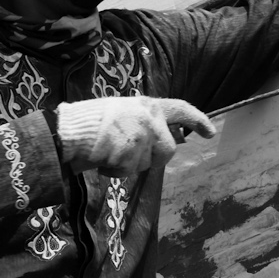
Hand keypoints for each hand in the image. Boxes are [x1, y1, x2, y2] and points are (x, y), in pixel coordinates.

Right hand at [57, 96, 216, 177]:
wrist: (69, 130)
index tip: (209, 132)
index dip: (197, 120)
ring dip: (128, 165)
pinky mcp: (132, 153)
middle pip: (168, 150)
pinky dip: (114, 171)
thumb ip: (142, 123)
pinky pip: (129, 171)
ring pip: (147, 164)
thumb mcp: (122, 113)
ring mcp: (142, 136)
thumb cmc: (89, 122)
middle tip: (128, 156)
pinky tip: (102, 160)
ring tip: (109, 152)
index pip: (181, 109)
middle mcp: (150, 119)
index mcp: (148, 105)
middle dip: (152, 159)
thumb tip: (157, 141)